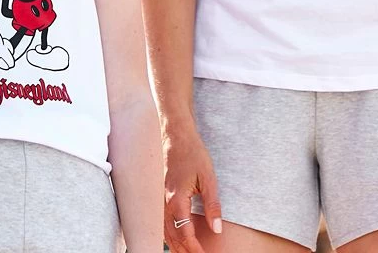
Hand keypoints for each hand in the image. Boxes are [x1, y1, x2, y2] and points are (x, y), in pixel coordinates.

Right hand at [163, 125, 222, 252]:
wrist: (177, 136)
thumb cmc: (193, 154)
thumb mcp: (208, 178)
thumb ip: (212, 205)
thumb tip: (216, 229)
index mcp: (177, 199)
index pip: (184, 233)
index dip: (194, 249)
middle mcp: (165, 202)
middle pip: (173, 236)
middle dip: (184, 251)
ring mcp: (161, 199)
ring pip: (165, 230)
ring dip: (175, 245)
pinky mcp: (161, 195)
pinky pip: (162, 221)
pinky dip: (168, 234)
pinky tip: (175, 238)